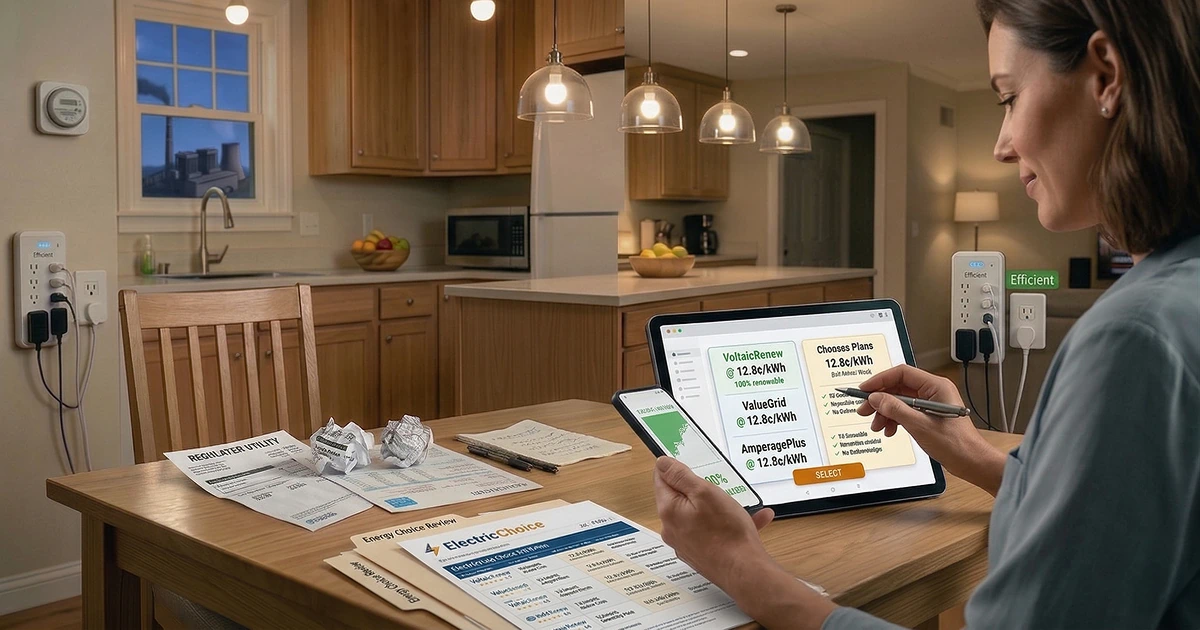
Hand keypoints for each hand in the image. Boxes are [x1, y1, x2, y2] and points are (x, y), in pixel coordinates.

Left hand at [654, 457, 835, 628]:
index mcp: (669, 510)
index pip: (661, 480)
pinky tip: (755, 519)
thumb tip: (661, 463)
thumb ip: (680, 476)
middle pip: (680, 498)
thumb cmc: (726, 531)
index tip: (687, 465)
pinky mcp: (701, 554)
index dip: (674, 469)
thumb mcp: (704, 492)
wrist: (744, 571)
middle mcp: (672, 528)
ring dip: (720, 507)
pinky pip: (712, 532)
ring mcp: (686, 543)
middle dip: (700, 490)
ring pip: (700, 516)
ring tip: (742, 505)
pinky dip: (729, 524)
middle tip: (718, 487)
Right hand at [856, 365, 1005, 493]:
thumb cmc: (957, 444)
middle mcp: (933, 392)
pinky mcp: (928, 416)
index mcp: (936, 386)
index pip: (902, 374)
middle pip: (898, 388)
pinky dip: (894, 420)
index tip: (865, 389)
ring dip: (885, 413)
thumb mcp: (920, 425)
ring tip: (877, 425)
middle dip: (880, 400)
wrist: (971, 462)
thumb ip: (896, 410)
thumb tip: (876, 398)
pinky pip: (905, 412)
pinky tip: (890, 430)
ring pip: (899, 401)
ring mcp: (930, 404)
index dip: (880, 380)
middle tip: (864, 410)